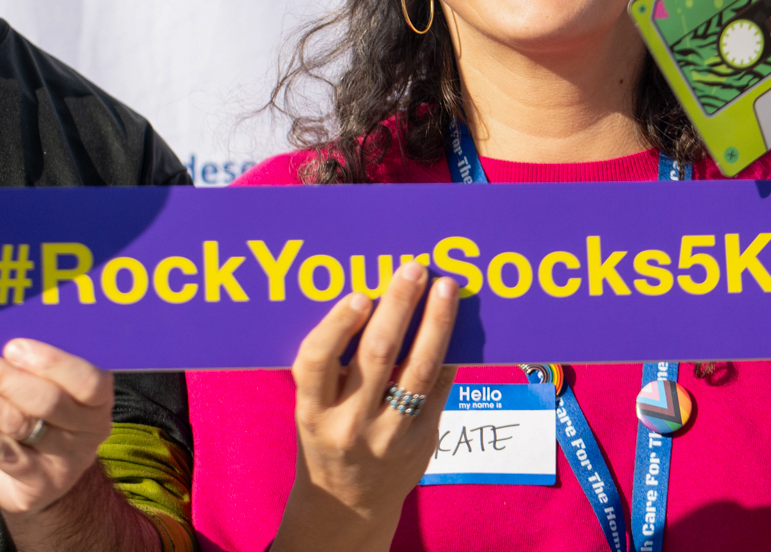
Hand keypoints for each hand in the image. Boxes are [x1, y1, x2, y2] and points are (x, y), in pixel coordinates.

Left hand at [0, 339, 113, 515]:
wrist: (43, 478)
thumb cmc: (42, 417)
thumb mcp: (48, 390)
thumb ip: (29, 368)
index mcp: (96, 399)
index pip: (87, 381)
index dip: (52, 363)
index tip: (11, 347)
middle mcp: (87, 430)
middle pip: (45, 401)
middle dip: (0, 376)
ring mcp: (63, 460)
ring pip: (16, 424)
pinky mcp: (35, 482)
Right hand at [273, 260, 459, 551]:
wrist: (349, 501)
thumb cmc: (327, 435)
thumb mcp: (312, 406)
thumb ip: (330, 365)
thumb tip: (367, 296)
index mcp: (313, 410)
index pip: (317, 362)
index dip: (337, 326)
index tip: (358, 296)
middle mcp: (351, 423)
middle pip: (376, 356)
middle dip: (398, 307)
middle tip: (412, 269)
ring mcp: (390, 434)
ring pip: (417, 370)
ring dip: (435, 323)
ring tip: (445, 288)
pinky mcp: (424, 438)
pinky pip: (440, 387)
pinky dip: (449, 352)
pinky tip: (457, 324)